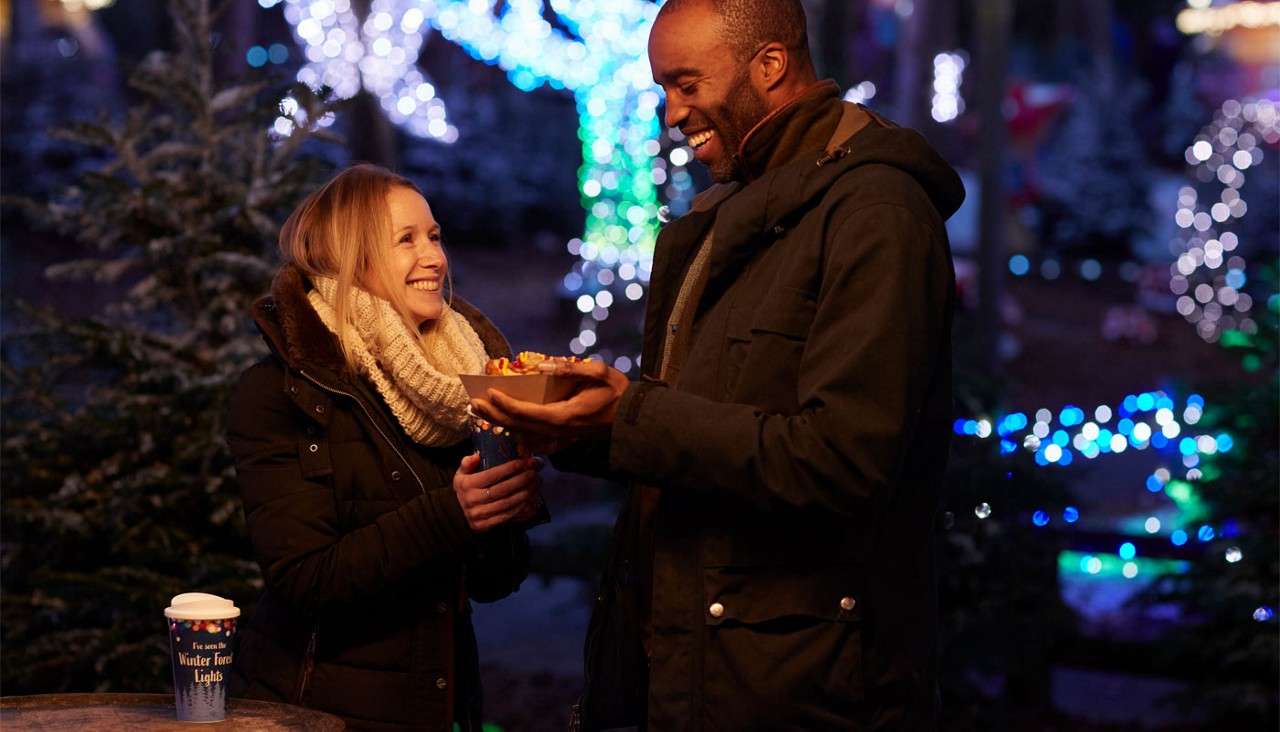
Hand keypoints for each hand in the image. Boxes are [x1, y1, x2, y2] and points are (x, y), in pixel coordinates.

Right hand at [453, 453, 542, 532]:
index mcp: (466, 484)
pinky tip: (529, 498)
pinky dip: (519, 507)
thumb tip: (476, 456)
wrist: (457, 512)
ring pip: (506, 504)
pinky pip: (506, 516)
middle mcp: (471, 500)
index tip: (523, 462)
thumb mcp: (461, 474)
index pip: (491, 475)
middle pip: (501, 490)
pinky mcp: (484, 525)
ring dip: (524, 493)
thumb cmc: (465, 488)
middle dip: (521, 480)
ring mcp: (478, 514)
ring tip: (535, 484)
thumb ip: (467, 463)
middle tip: (534, 473)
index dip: (509, 469)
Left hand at [470, 359, 629, 437]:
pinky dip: (515, 429)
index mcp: (564, 416)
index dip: (506, 405)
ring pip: (523, 432)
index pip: (527, 413)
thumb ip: (572, 368)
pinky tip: (502, 423)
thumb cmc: (617, 393)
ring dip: (500, 421)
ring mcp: (559, 436)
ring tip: (481, 410)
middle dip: (494, 414)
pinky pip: (532, 436)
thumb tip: (543, 365)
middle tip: (473, 402)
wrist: (631, 419)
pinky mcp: (561, 437)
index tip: (490, 393)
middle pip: (519, 426)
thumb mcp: (600, 372)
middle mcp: (557, 430)